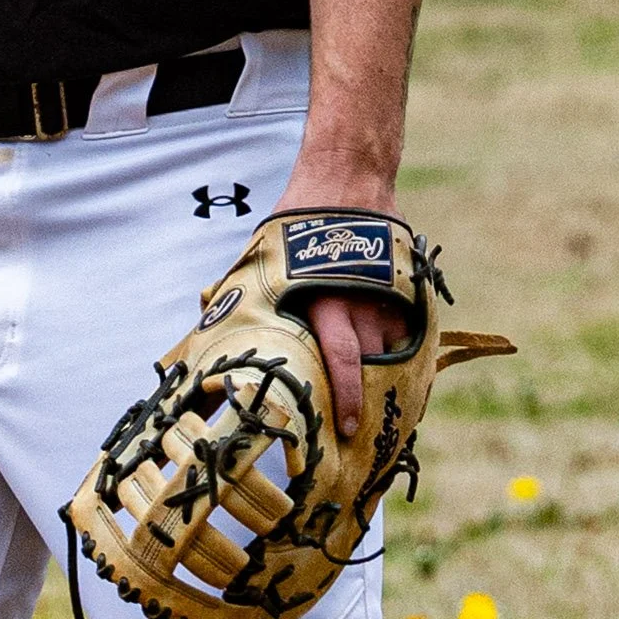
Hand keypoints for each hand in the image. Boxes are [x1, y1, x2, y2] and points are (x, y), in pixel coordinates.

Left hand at [272, 161, 406, 438]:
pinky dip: (405, 361)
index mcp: (322, 299)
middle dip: (369, 404)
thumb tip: (209, 327)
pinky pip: (409, 334)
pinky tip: (404, 386)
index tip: (345, 430)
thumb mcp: (266, 257)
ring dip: (389, 386)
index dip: (346, 399)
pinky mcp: (405, 288)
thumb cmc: (298, 219)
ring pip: (394, 354)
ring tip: (386, 422)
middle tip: (364, 443)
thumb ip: (247, 295)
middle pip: (371, 365)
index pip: (340, 359)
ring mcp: (387, 296)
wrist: (347, 176)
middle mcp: (360, 303)